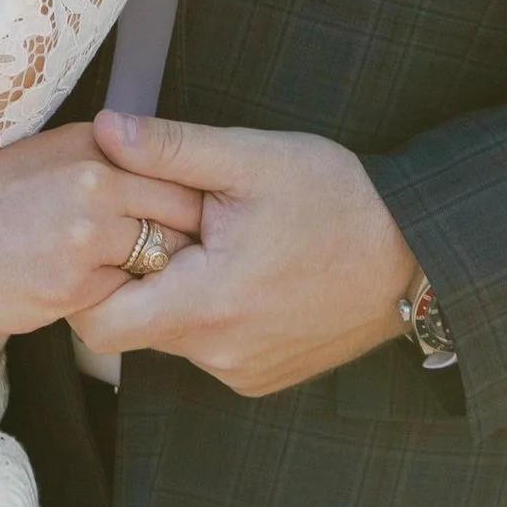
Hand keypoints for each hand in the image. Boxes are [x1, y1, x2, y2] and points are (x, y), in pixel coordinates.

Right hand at [0, 130, 209, 339]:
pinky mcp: (74, 287)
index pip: (177, 168)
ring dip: (160, 275)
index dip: (195, 198)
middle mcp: (94, 182)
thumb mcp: (42, 155)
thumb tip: (155, 175)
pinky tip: (102, 296)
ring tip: (152, 281)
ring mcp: (86, 236)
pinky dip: (125, 301)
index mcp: (90, 143)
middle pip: (183, 215)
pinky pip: (127, 298)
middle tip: (198, 256)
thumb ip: (102, 161)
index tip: (201, 217)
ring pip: (162, 261)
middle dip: (193, 238)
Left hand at [67, 111, 419, 396]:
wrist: (416, 253)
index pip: (98, 322)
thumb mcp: (250, 160)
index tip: (114, 234)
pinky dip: (212, 312)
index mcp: (204, 304)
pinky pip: (210, 347)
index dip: (90, 277)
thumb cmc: (339, 201)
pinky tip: (246, 271)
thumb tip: (105, 129)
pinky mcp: (263, 376)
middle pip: (134, 326)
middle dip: (138, 275)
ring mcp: (242, 371)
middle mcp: (218, 353)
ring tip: (219, 241)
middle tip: (175, 224)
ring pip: (172, 335)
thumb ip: (170, 148)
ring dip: (178, 291)